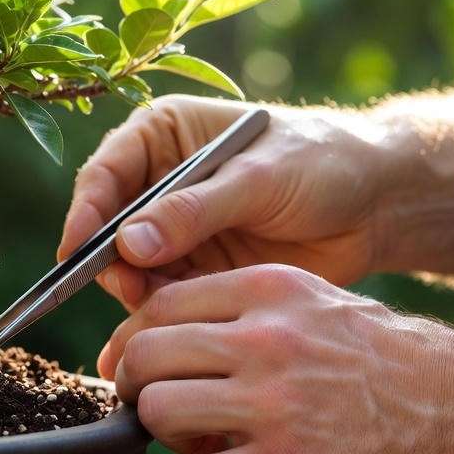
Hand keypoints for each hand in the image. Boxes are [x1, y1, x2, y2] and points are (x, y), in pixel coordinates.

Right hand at [59, 95, 392, 327]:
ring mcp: (175, 228)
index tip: (76, 251)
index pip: (106, 171)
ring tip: (157, 305)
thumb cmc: (321, 162)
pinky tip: (176, 319)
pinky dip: (161, 309)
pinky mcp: (196, 267)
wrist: (377, 204)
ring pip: (128, 265)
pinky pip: (161, 292)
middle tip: (130, 288)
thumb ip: (194, 210)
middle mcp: (158, 180)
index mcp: (164, 134)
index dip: (86, 212)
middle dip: (109, 260)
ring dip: (135, 289)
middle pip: (107, 225)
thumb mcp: (258, 179)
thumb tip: (130, 244)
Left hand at [109, 264, 453, 453]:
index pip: (159, 304)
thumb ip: (245, 312)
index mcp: (268, 291)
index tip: (138, 364)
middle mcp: (263, 339)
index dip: (134, 339)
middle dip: (137, 385)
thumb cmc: (393, 358)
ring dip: (168, 435)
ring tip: (203, 442)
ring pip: (157, 411)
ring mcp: (273, 404)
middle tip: (159, 406)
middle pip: (145, 355)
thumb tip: (168, 337)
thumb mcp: (318, 303)